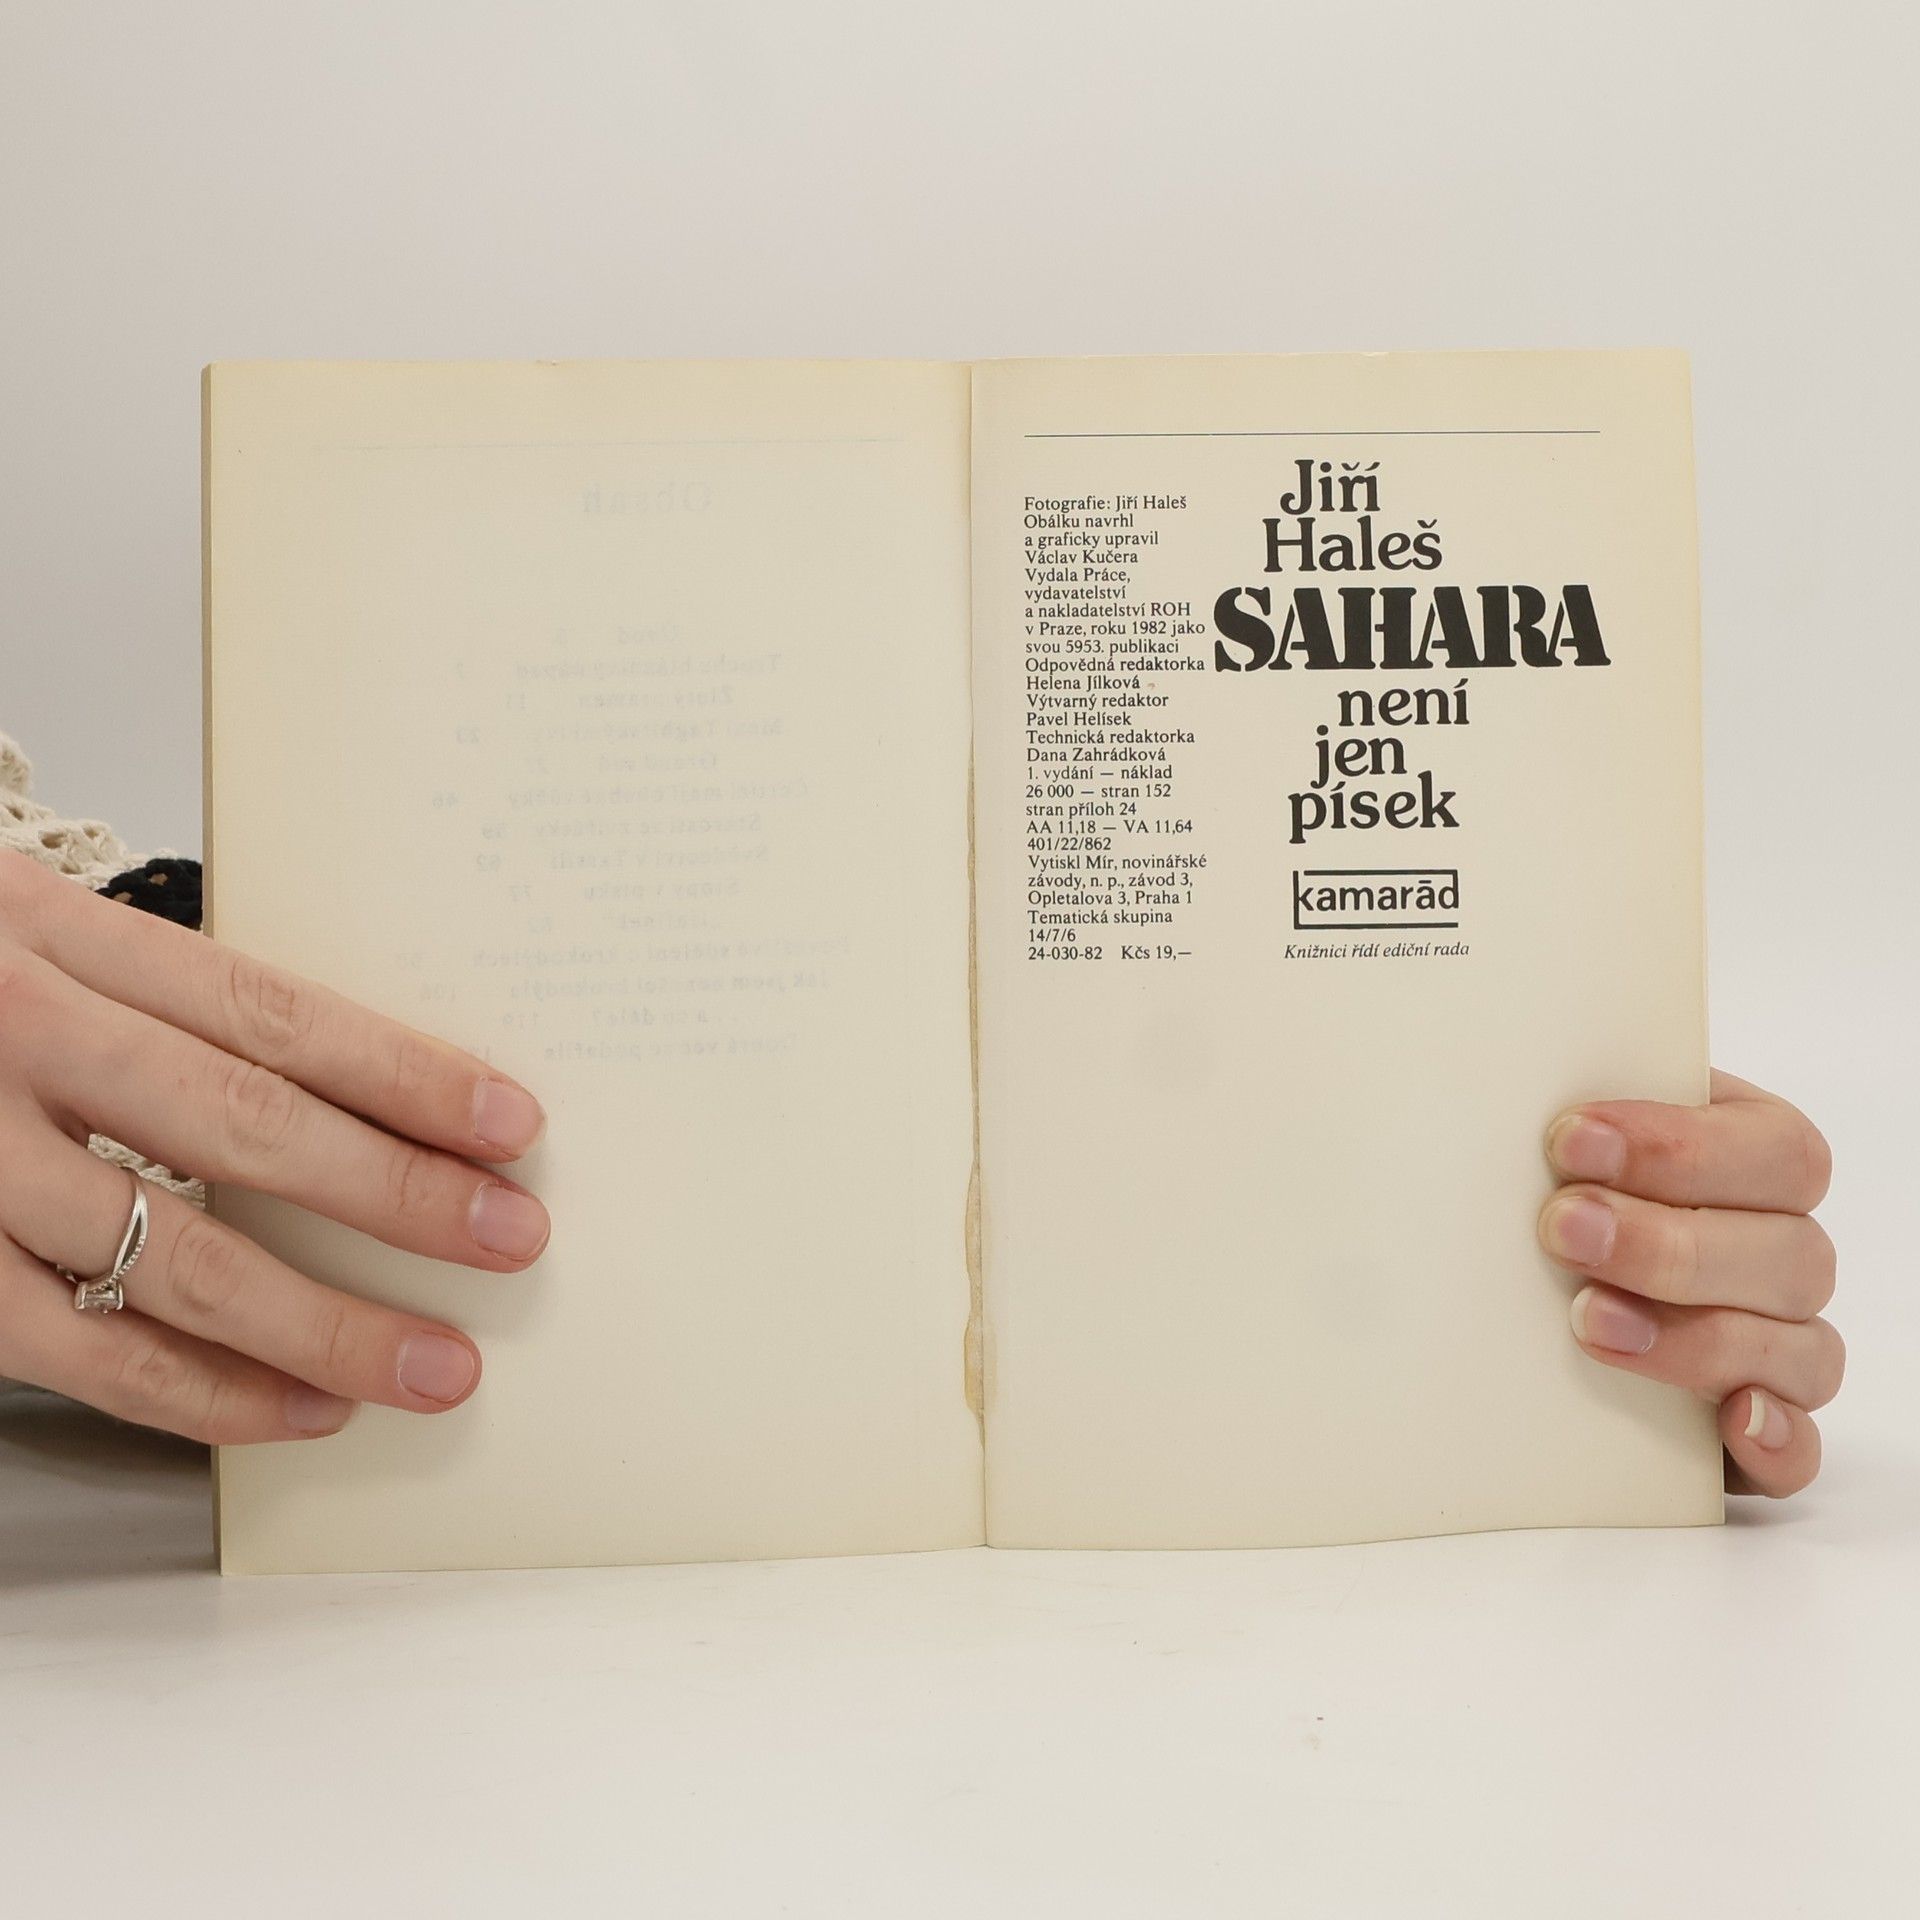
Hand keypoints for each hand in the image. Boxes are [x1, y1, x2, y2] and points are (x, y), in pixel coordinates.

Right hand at [0, 850, 548, 1442]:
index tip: (510, 1122)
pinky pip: (77, 1351)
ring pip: (168, 1259)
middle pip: (242, 1127)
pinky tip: (298, 1410)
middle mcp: (11, 1039)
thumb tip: (359, 1096)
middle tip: (510, 1243)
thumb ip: (163, 1001)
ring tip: (433, 1367)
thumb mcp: (34, 936)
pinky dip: (199, 1392)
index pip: (271, 1011)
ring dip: (319, 1325)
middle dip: (393, 1195)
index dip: (401, 1072)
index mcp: (59, 938)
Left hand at [1538, 1070, 1840, 1496]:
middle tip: (1561, 1228)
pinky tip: (1729, 1421)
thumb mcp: (1562, 1144)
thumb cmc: (1561, 1190)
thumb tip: (1483, 1094)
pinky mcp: (1765, 1428)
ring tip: (1588, 1322)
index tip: (1568, 1139)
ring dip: (1692, 1337)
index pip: (1774, 1149)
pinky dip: (1775, 1439)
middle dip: (1665, 1241)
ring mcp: (1784, 1343)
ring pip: (1797, 1347)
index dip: (1679, 1146)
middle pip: (1787, 1250)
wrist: (1543, 1287)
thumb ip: (1556, 1121)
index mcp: (1754, 1158)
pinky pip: (1801, 1447)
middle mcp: (1783, 1250)